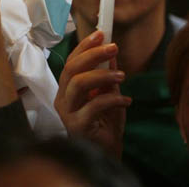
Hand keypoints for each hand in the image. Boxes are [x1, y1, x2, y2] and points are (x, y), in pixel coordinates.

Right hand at [54, 30, 130, 156]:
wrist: (107, 154)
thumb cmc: (105, 126)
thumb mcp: (109, 96)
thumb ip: (107, 77)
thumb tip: (111, 54)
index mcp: (67, 90)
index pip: (71, 62)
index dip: (84, 47)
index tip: (101, 33)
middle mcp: (63, 99)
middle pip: (71, 69)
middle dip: (92, 54)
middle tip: (113, 47)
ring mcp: (67, 113)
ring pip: (78, 84)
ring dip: (102, 75)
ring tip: (122, 75)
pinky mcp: (77, 126)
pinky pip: (94, 105)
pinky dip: (112, 99)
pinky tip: (126, 101)